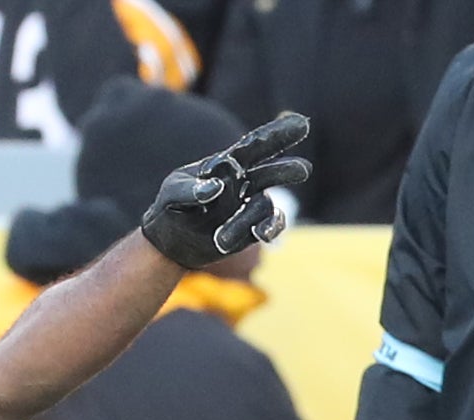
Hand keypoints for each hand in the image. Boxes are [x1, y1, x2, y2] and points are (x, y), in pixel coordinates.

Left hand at [140, 113, 310, 268]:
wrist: (170, 244)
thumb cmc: (170, 209)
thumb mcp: (171, 194)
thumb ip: (189, 189)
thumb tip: (215, 188)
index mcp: (226, 164)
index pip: (254, 145)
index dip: (277, 134)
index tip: (300, 123)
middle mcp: (243, 183)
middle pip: (271, 172)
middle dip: (287, 170)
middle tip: (303, 170)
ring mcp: (248, 206)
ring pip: (262, 207)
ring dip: (245, 221)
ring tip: (220, 240)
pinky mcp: (250, 230)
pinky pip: (267, 226)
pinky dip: (269, 229)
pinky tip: (262, 236)